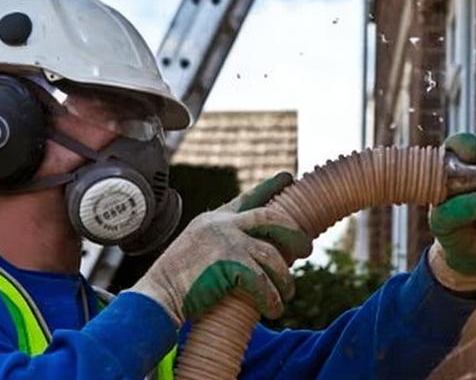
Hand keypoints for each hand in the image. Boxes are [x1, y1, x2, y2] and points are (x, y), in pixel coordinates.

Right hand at [129, 173, 310, 323]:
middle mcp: (222, 225)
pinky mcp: (230, 264)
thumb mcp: (196, 248)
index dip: (270, 187)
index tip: (288, 177)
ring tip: (288, 292)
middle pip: (271, 219)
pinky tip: (274, 309)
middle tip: (308, 248)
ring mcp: (226, 242)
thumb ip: (221, 240)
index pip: (248, 198)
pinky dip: (271, 298)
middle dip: (294, 234)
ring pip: (272, 255)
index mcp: (213, 220)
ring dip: (284, 277)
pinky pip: (263, 281)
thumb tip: (257, 249)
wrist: (157, 297)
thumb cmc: (176, 281)